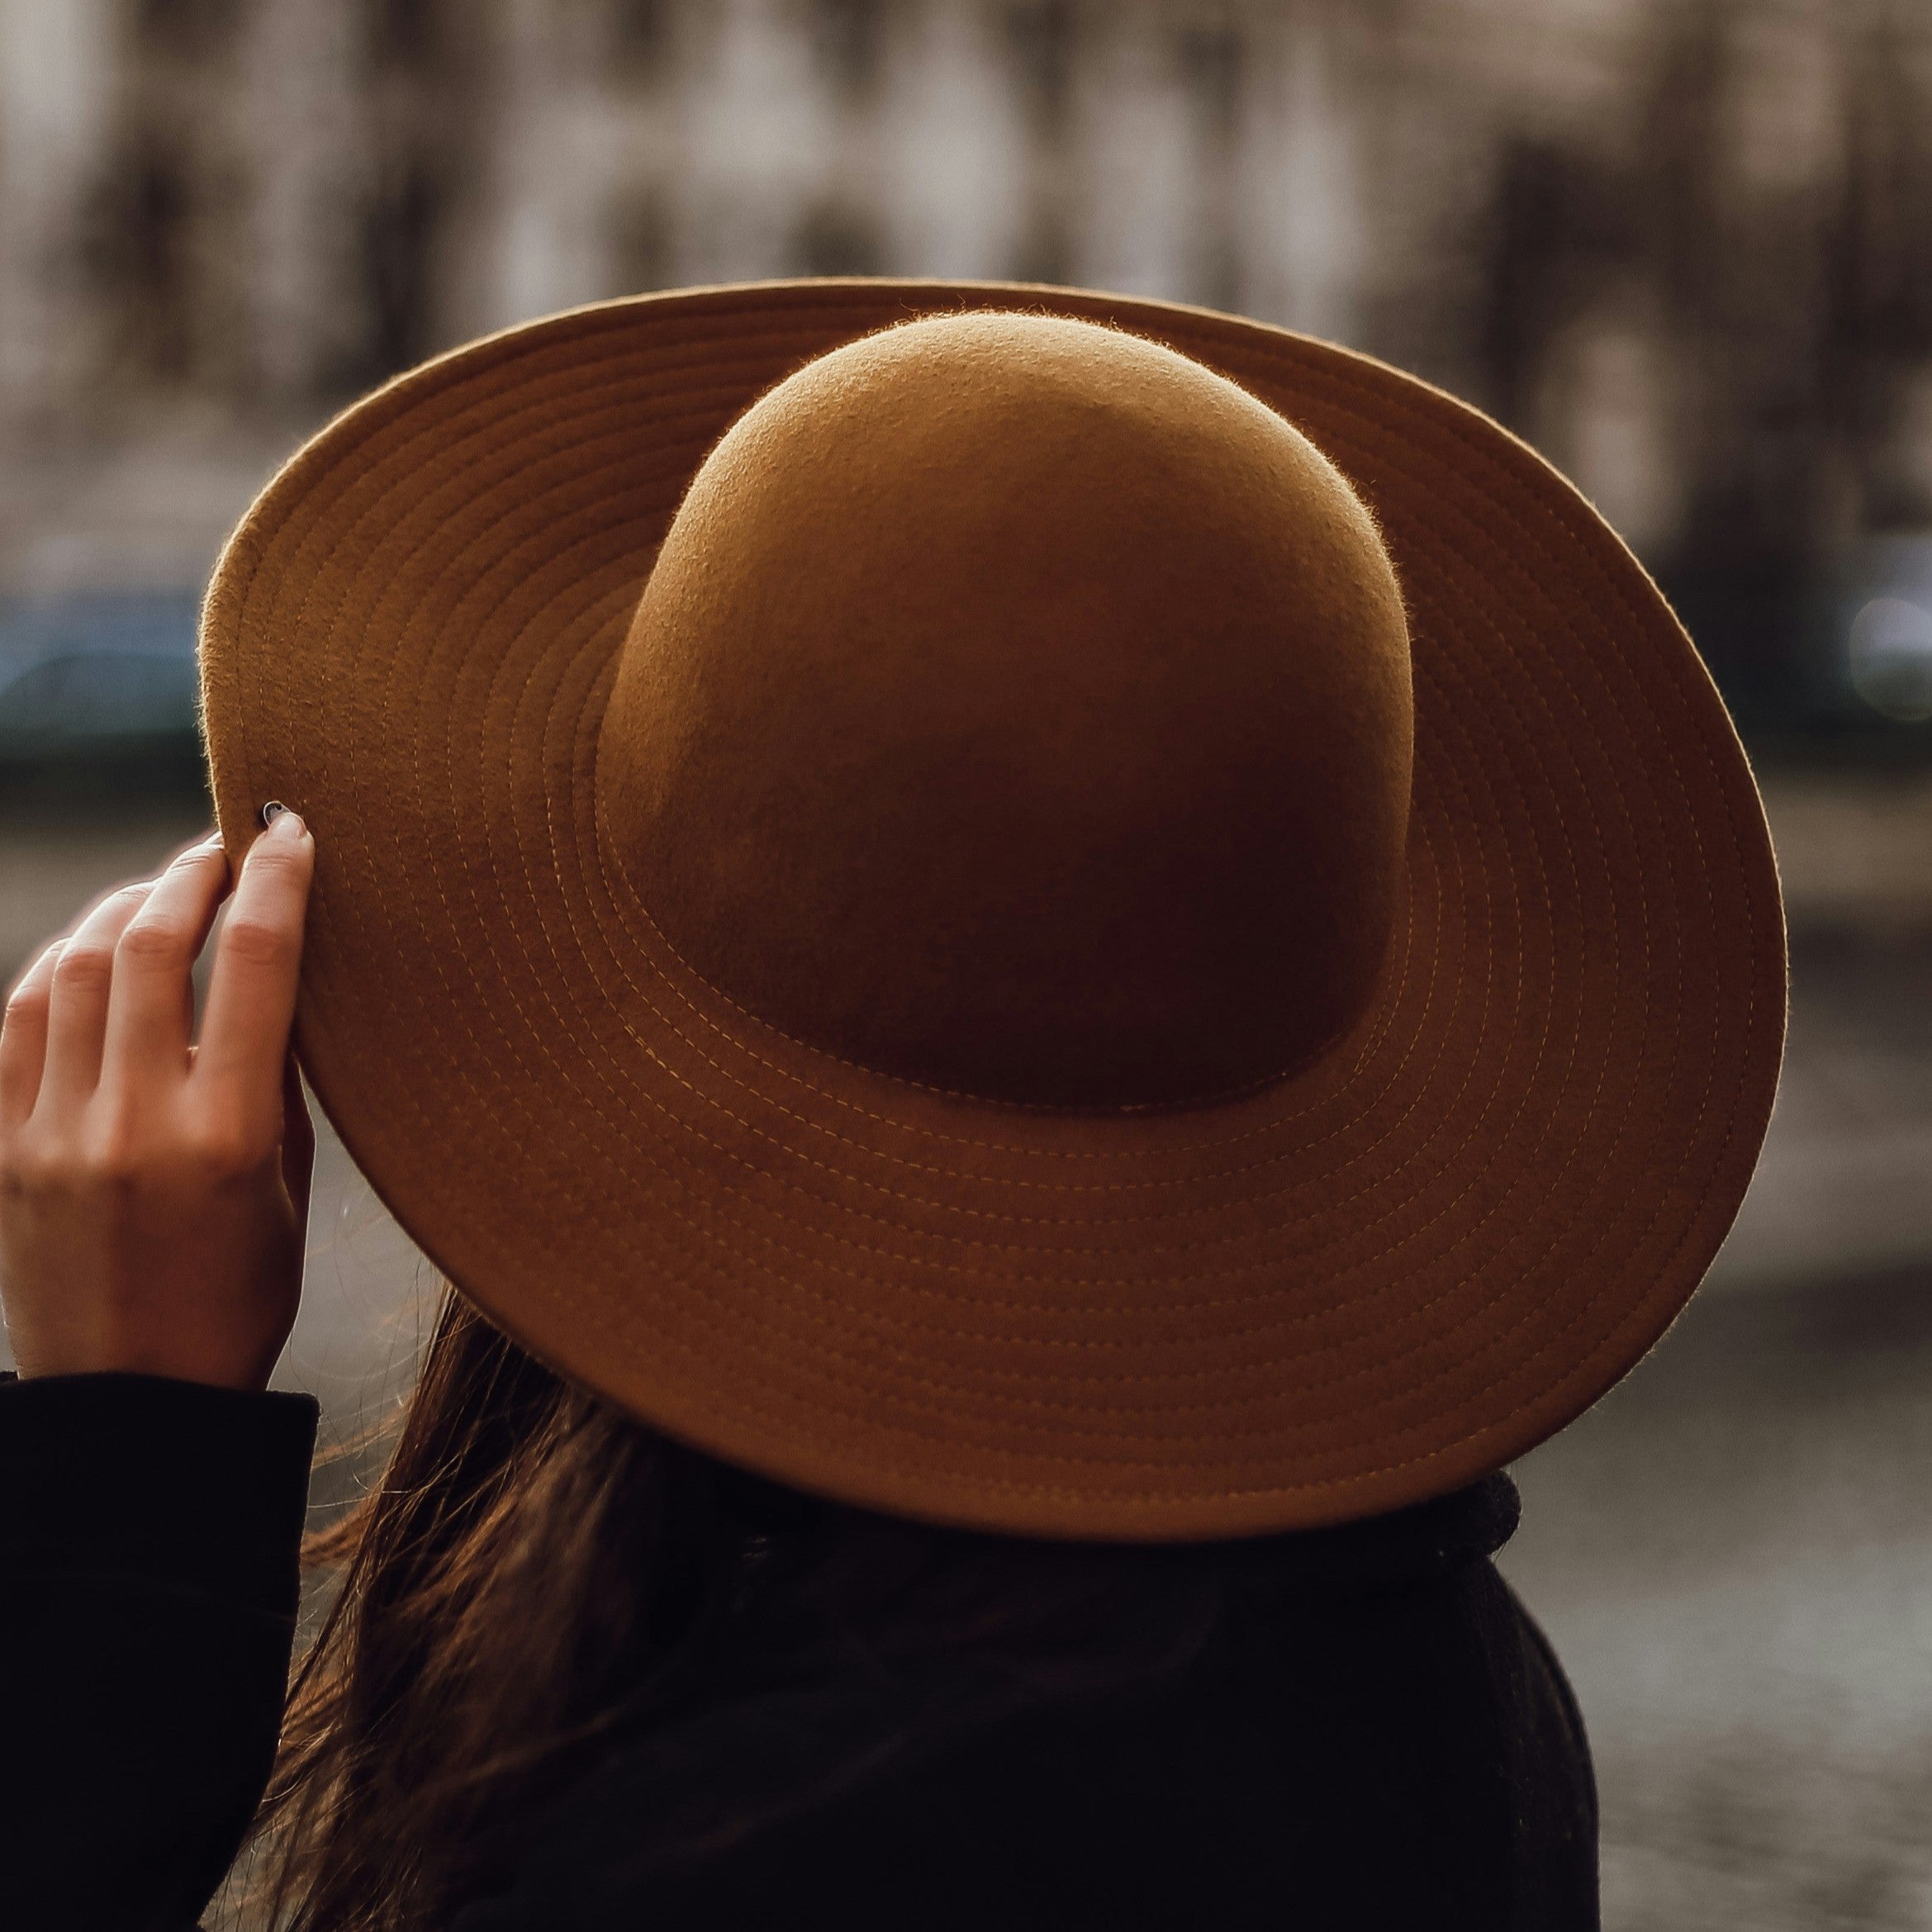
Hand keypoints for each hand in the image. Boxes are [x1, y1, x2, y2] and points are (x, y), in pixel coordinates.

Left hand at [0, 813, 315, 1390]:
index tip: (288, 831)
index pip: (253, 963)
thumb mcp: (286, 1189)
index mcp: (225, 1135)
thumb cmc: (236, 1298)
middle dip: (189, 872)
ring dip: (118, 908)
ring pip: (68, 968)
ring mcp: (48, 1134)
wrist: (131, 1399)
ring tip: (156, 891)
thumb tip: (274, 978)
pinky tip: (87, 956)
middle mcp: (130, 1122)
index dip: (273, 879)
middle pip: (149, 945)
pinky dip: (52, 969)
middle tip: (220, 844)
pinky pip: (11, 1024)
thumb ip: (278, 1079)